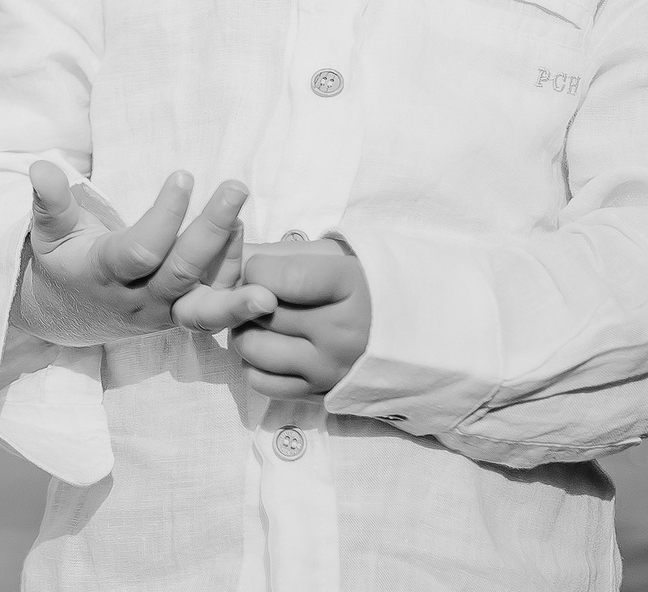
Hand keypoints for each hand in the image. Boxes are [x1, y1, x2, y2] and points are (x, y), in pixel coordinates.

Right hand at [16, 164, 271, 345]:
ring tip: (244, 219)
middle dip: (212, 231)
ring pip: (206, 303)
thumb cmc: (62, 262)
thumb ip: (50, 202)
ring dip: (233, 264)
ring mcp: (164, 314)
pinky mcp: (181, 318)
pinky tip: (240, 233)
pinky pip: (215, 303)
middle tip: (236, 187)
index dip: (165, 215)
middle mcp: (138, 300)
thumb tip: (41, 166)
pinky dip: (233, 272)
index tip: (183, 175)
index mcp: (103, 275)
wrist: (68, 316)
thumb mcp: (48, 232)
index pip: (141, 251)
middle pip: (182, 273)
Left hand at [230, 236, 372, 399]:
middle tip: (258, 294)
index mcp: (349, 287)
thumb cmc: (365, 282)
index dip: (258, 271)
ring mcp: (331, 368)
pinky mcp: (321, 393)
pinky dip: (256, 365)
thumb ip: (283, 253)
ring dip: (247, 332)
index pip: (278, 279)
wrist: (415, 330)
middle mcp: (341, 332)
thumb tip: (232, 257)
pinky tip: (272, 348)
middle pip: (260, 315)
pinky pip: (263, 383)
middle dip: (248, 300)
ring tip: (262, 321)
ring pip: (254, 351)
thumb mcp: (334, 254)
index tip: (265, 269)